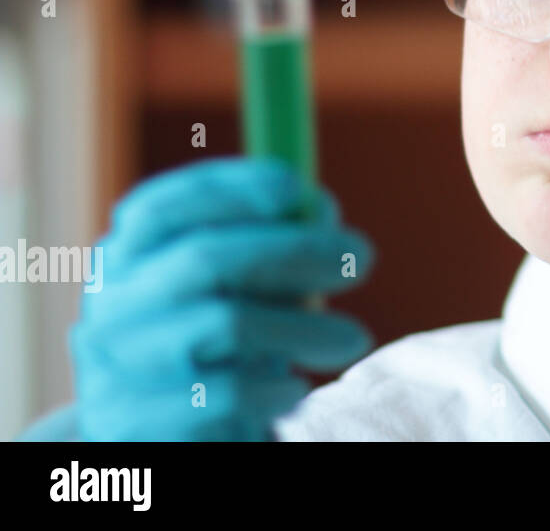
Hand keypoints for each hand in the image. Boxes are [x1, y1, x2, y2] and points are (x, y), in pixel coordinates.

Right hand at [70, 157, 373, 440]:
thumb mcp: (238, 286)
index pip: (164, 206)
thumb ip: (271, 241)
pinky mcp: (135, 423)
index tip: (296, 188)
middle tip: (363, 256)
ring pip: (224, 323)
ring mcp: (115, 365)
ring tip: (353, 338)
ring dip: (304, 326)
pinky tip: (295, 388)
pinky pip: (226, 393)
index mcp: (125, 257)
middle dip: (296, 248)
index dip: (230, 189)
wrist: (168, 435)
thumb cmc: (217, 345)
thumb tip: (317, 209)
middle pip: (204, 257)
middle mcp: (110, 304)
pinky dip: (276, 386)